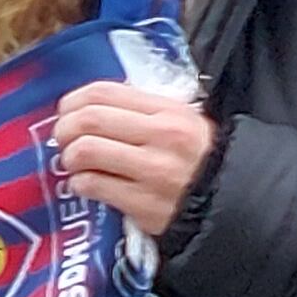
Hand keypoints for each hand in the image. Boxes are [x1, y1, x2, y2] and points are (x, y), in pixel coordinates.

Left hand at [53, 79, 216, 233]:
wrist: (232, 201)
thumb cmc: (199, 160)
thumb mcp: (181, 122)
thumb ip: (140, 110)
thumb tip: (88, 107)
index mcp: (167, 111)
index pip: (103, 92)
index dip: (72, 101)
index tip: (66, 112)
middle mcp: (161, 136)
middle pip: (88, 120)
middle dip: (64, 130)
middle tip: (63, 141)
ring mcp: (153, 171)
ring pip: (86, 151)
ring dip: (70, 158)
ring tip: (76, 164)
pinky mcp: (144, 203)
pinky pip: (92, 186)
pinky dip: (79, 184)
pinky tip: (85, 185)